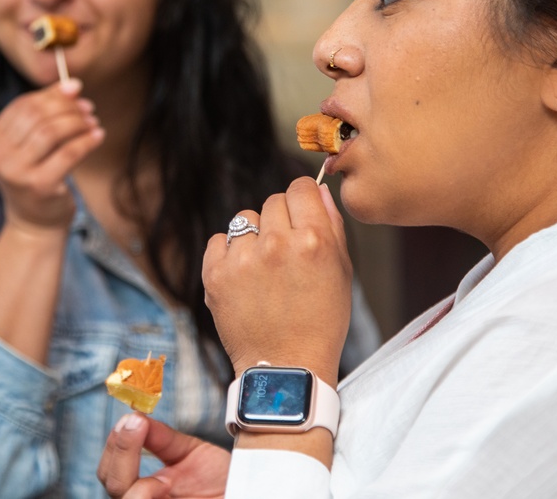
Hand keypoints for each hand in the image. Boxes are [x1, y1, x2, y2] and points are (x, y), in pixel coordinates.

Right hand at [0, 79, 103, 234]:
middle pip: (36, 115)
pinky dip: (86, 141)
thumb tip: (72, 85)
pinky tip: (98, 136)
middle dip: (67, 107)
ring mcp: (16, 172)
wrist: (34, 224)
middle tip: (88, 108)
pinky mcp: (39, 185)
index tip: (75, 89)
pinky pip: (68, 153)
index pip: (22, 105)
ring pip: (51, 131)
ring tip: (93, 123)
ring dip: (77, 122)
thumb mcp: (31, 147)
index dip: (51, 94)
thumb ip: (44, 117)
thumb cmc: (35, 178)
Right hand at [98, 413, 229, 497]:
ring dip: (137, 489)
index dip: (115, 445)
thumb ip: (163, 438)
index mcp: (144, 485)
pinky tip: (164, 489)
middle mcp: (143, 498)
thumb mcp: (190, 452)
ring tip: (163, 481)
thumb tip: (136, 417)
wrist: (243, 493)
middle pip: (112, 486)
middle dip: (122, 456)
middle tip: (138, 428)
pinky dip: (147, 498)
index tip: (131, 419)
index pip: (110, 469)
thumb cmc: (219, 480)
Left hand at [203, 177, 352, 383]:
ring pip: (244, 219)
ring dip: (253, 237)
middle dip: (280, 222)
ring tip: (264, 270)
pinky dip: (229, 254)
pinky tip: (244, 278)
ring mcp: (243, 259)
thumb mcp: (341, 271)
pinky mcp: (215, 274)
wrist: (286, 367)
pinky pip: (218, 240)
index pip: (299, 188)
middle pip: (272, 201)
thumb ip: (331, 225)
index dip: (302, 200)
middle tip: (285, 254)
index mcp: (313, 240)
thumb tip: (316, 188)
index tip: (300, 215)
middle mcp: (276, 245)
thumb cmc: (320, 321)